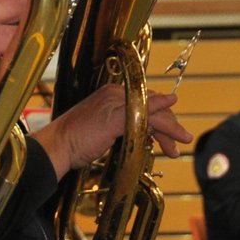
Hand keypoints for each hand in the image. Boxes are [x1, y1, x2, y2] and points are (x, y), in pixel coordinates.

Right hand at [33, 86, 191, 177]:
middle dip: (170, 124)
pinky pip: (145, 116)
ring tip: (181, 142)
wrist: (57, 146)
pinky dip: (163, 122)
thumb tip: (149, 134)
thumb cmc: (76, 141)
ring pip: (153, 112)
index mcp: (111, 93)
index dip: (162, 116)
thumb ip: (127, 127)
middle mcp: (115, 93)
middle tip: (181, 141)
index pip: (146, 101)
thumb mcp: (106, 130)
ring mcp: (115, 104)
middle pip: (152, 105)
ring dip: (171, 128)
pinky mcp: (115, 118)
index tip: (170, 133)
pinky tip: (174, 129)